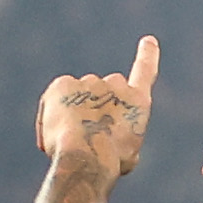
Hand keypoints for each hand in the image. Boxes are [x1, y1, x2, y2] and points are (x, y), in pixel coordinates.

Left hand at [34, 36, 159, 176]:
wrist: (88, 155)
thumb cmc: (111, 161)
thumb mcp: (128, 153)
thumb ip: (121, 135)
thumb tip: (107, 133)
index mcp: (138, 102)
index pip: (145, 71)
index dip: (147, 55)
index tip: (148, 40)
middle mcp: (116, 85)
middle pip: (106, 87)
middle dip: (98, 102)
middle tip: (90, 128)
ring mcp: (89, 81)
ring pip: (79, 94)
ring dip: (75, 109)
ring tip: (71, 138)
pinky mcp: (63, 83)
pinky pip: (58, 95)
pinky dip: (54, 110)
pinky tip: (56, 131)